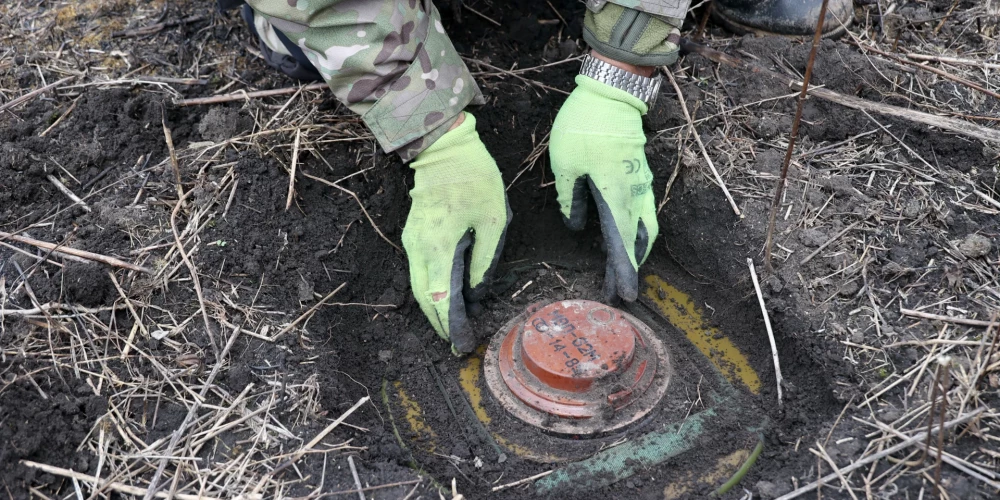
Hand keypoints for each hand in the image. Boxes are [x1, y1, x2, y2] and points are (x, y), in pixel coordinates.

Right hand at [402, 113, 510, 353]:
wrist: (444, 148)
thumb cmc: (473, 179)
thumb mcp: (493, 219)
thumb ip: (484, 259)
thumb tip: (477, 292)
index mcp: (438, 245)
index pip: (440, 297)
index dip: (449, 324)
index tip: (460, 343)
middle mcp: (418, 248)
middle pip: (424, 297)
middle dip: (439, 323)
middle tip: (456, 342)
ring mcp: (412, 241)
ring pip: (419, 285)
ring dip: (434, 307)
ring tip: (453, 325)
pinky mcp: (413, 235)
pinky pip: (420, 271)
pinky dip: (432, 288)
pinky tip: (448, 297)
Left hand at [549, 71, 657, 302]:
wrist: (611, 91)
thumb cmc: (584, 125)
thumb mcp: (564, 164)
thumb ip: (570, 198)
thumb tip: (576, 226)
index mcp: (615, 192)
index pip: (622, 241)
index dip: (624, 270)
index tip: (627, 294)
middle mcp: (634, 191)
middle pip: (639, 239)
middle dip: (631, 267)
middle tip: (619, 290)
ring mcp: (641, 182)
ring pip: (645, 225)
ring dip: (635, 250)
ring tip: (621, 270)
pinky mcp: (639, 174)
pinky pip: (642, 210)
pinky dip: (636, 230)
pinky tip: (623, 238)